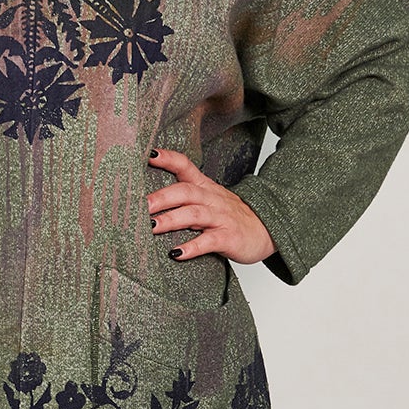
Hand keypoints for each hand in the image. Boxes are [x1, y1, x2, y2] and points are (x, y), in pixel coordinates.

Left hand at [145, 148, 276, 264]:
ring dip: (171, 219)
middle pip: (185, 191)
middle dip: (161, 197)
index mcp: (205, 187)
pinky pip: (209, 241)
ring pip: (194, 214)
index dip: (168, 159)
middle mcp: (212, 199)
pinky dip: (192, 247)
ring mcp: (221, 218)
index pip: (185, 166)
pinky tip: (176, 253)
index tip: (148, 154)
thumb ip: (185, 198)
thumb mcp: (210, 200)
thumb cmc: (232, 217)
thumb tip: (148, 201)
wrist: (269, 230)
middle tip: (139, 205)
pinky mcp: (229, 238)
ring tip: (151, 226)